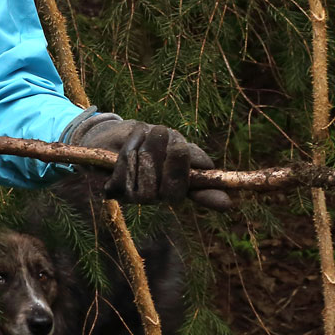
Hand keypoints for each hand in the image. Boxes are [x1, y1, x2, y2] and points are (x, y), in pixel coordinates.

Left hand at [72, 115, 231, 210]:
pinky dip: (131, 150)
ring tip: (147, 131)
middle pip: (173, 191)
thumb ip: (191, 158)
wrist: (107, 134)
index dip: (210, 199)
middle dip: (174, 164)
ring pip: (150, 180)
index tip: (227, 203)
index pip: (198, 195)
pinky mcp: (113, 191)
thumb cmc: (146, 139)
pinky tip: (131, 140)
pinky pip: (127, 174)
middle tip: (173, 140)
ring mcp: (135, 197)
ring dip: (149, 149)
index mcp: (177, 184)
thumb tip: (215, 178)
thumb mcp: (173, 141)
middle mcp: (158, 196)